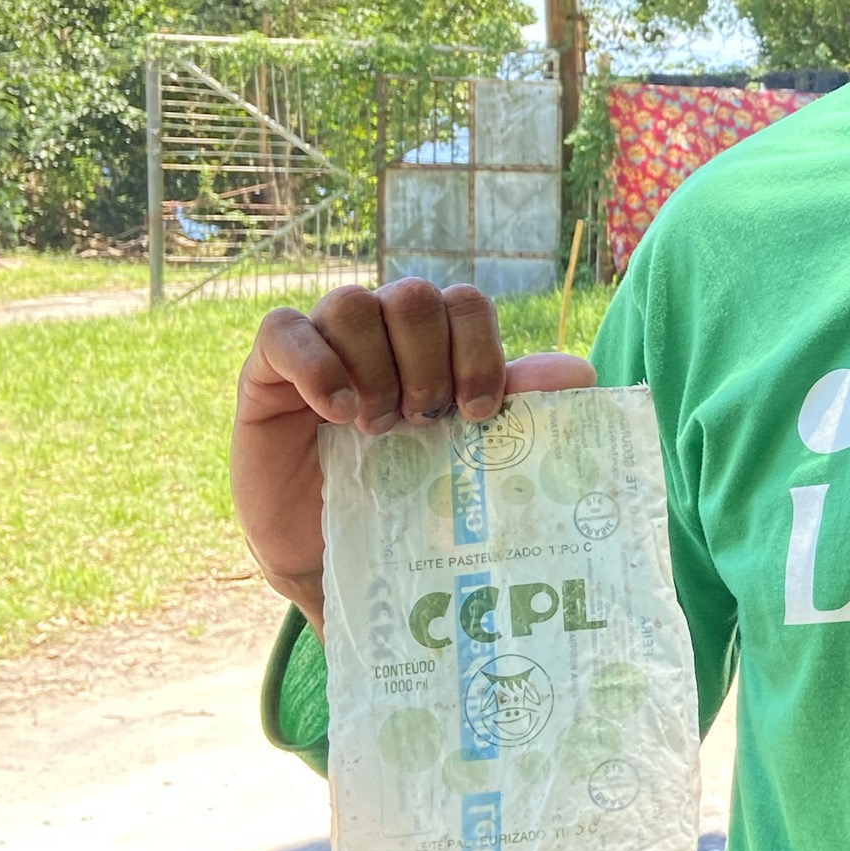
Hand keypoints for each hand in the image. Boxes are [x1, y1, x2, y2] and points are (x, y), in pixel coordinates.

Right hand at [231, 278, 594, 634]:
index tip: (478, 413)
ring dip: (376, 367)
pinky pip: (283, 330)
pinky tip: (337, 412)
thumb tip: (582, 373)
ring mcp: (321, 344)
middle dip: (429, 362)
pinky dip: (317, 364)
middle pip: (414, 296)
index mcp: (432, 342)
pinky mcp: (267, 371)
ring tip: (377, 428)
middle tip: (424, 423)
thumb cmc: (406, 496)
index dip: (478, 349)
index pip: (465, 302)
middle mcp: (378, 330)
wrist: (334, 554)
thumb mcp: (466, 453)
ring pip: (353, 304)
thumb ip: (516, 404)